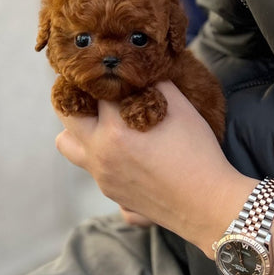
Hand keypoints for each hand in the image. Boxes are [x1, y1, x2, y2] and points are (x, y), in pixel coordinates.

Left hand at [55, 81, 247, 250]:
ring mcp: (101, 176)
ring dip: (78, 130)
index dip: (104, 76)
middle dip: (77, 97)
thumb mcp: (180, 108)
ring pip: (68, 146)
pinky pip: (90, 167)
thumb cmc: (198, 154)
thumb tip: (141, 71)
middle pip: (66, 115)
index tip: (107, 69)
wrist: (208, 204)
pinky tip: (124, 149)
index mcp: (114, 129)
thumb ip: (155, 83)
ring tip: (101, 122)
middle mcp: (100, 153)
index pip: (94, 89)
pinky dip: (98, 153)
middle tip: (95, 91)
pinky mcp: (111, 193)